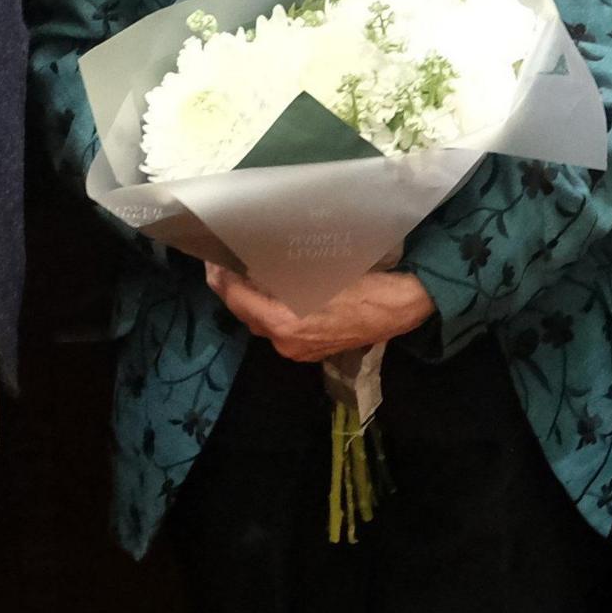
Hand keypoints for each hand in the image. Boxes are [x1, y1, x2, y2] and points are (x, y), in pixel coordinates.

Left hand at [207, 265, 435, 362]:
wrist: (399, 309)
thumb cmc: (363, 284)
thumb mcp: (319, 271)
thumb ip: (281, 272)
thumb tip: (250, 260)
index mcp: (286, 323)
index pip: (238, 299)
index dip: (222, 279)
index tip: (213, 260)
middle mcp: (286, 343)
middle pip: (245, 314)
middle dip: (232, 290)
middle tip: (222, 264)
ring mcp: (298, 351)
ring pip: (260, 323)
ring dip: (249, 301)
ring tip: (244, 275)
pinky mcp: (309, 352)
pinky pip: (278, 330)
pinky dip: (269, 312)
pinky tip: (272, 293)